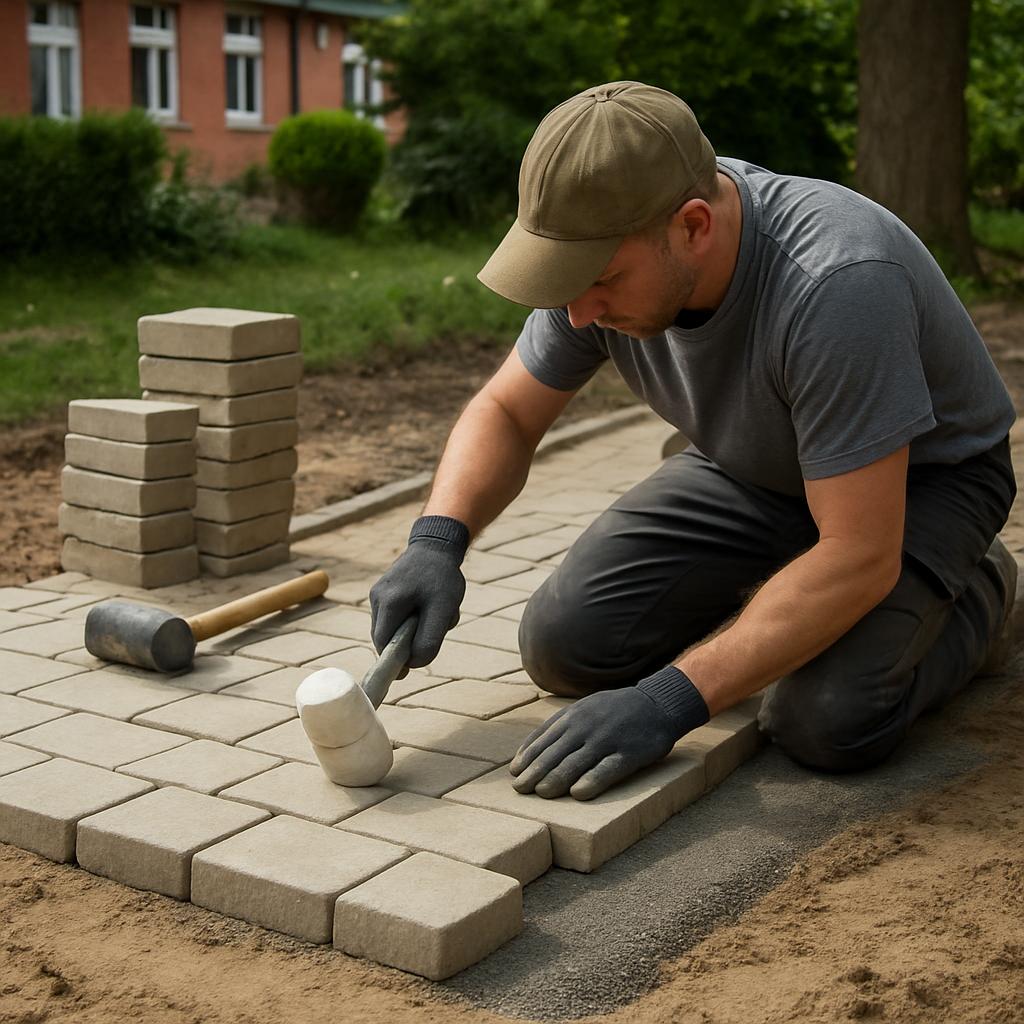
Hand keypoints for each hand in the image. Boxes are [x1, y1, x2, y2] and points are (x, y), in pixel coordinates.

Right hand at [369, 515, 468, 669]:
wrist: (437, 544)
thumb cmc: (442, 577)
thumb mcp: (443, 610)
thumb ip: (429, 639)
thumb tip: (413, 664)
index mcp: (388, 602)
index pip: (382, 643)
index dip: (393, 661)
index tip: (404, 674)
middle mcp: (377, 598)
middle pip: (386, 637)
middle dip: (410, 640)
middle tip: (437, 627)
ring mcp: (378, 593)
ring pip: (392, 627)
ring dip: (414, 628)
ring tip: (438, 611)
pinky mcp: (384, 591)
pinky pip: (395, 615)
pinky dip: (413, 617)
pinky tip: (430, 604)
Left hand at [509, 666, 709, 799]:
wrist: (657, 703)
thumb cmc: (615, 710)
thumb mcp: (585, 707)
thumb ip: (562, 725)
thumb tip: (532, 748)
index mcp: (574, 715)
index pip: (544, 739)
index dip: (528, 757)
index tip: (515, 773)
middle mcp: (587, 726)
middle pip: (554, 753)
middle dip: (535, 773)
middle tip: (520, 790)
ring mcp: (607, 740)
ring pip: (575, 763)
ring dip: (555, 780)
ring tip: (542, 794)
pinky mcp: (629, 754)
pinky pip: (606, 770)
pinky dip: (591, 782)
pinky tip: (578, 794)